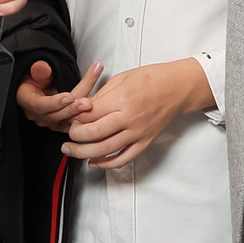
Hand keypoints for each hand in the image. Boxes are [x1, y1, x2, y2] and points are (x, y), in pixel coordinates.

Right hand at [16, 59, 103, 131]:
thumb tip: (42, 68)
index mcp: (28, 101)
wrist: (40, 87)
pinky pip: (75, 123)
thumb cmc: (38, 78)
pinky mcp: (63, 125)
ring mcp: (51, 122)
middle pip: (57, 114)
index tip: (69, 97)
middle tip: (87, 102)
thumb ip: (40, 70)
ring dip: (81, 111)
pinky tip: (96, 108)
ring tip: (93, 101)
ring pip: (68, 119)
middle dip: (73, 108)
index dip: (55, 103)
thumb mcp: (36, 71)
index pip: (40, 105)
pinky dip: (86, 116)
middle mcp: (38, 115)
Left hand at [59, 59, 213, 170]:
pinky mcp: (145, 142)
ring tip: (71, 151)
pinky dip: (107, 163)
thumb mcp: (121, 78)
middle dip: (75, 137)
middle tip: (67, 137)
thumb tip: (82, 108)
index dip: (75, 117)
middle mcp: (129, 118)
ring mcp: (138, 133)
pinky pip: (124, 158)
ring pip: (105, 149)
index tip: (70, 117)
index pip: (89, 114)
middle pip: (94, 133)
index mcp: (121, 99)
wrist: (176, 88)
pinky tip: (95, 162)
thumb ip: (101, 96)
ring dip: (84, 153)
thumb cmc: (151, 79)